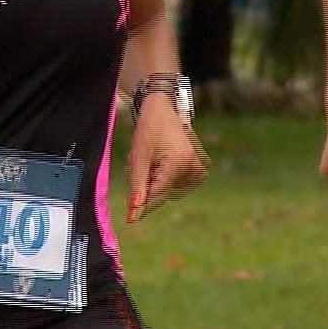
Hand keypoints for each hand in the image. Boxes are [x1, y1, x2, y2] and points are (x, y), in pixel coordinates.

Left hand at [126, 97, 206, 222]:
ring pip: (167, 188)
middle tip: (138, 164)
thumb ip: (137, 185)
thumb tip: (134, 214)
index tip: (130, 219)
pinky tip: (159, 162)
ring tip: (149, 160)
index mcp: (179, 164)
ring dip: (153, 180)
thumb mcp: (138, 157)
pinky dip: (163, 177)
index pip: (157, 194)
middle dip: (146, 183)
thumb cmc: (149, 130)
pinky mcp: (197, 168)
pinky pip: (175, 183)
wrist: (163, 109)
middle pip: (161, 192)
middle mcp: (193, 168)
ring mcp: (197, 168)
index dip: (141, 204)